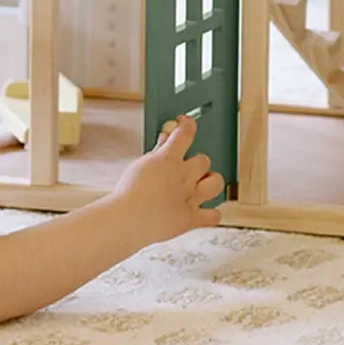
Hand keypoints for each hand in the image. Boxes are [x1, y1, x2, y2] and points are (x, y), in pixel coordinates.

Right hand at [109, 115, 222, 244]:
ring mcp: (190, 198)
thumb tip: (165, 141)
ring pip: (216, 183)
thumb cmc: (128, 194)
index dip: (188, 124)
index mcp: (168, 159)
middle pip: (204, 160)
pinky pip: (213, 215)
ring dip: (211, 181)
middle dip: (197, 162)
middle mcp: (183, 176)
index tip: (186, 124)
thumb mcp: (140, 165)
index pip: (186, 132)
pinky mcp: (191, 219)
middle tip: (188, 166)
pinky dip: (211, 213)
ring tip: (201, 184)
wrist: (126, 220)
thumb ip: (156, 152)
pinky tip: (203, 210)